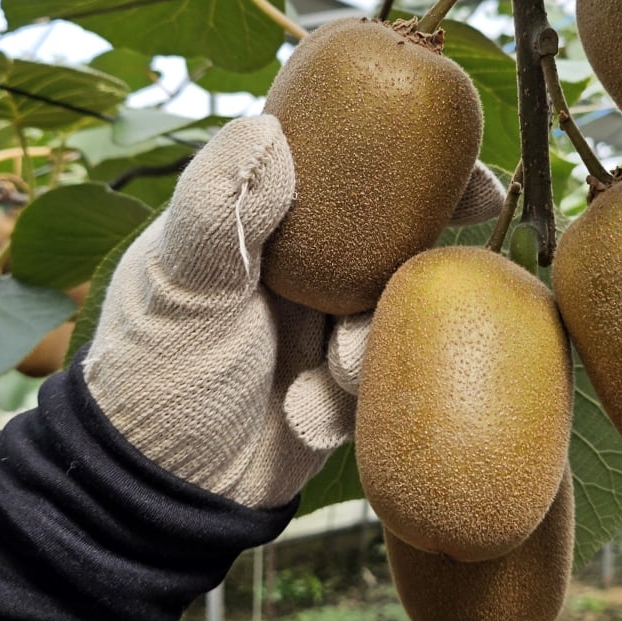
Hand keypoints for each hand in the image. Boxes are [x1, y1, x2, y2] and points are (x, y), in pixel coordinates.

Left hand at [83, 115, 502, 508]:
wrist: (163, 491)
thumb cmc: (155, 373)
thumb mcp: (181, 287)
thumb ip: (220, 209)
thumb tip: (269, 129)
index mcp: (258, 222)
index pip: (335, 167)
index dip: (397, 154)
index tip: (453, 159)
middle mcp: (298, 265)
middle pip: (384, 236)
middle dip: (424, 246)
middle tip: (466, 254)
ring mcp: (322, 324)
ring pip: (389, 312)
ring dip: (371, 342)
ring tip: (336, 371)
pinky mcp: (341, 384)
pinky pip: (380, 377)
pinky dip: (349, 398)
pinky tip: (306, 415)